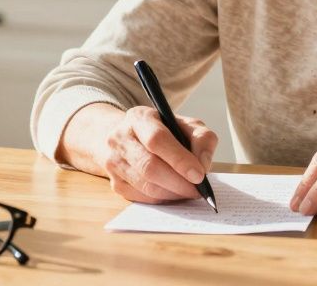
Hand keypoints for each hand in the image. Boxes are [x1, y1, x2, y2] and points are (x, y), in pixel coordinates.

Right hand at [98, 106, 218, 204]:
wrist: (130, 138)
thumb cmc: (164, 131)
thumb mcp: (186, 124)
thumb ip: (202, 138)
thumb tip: (203, 165)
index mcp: (139, 118)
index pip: (156, 140)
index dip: (179, 159)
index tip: (199, 175)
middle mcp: (120, 138)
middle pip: (149, 167)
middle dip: (178, 182)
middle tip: (198, 190)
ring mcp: (113, 162)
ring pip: (146, 186)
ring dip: (172, 193)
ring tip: (189, 191)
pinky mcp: (115, 183)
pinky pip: (142, 198)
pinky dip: (163, 199)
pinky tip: (174, 193)